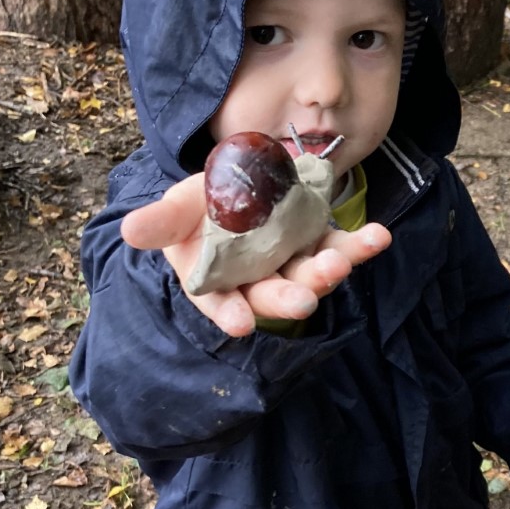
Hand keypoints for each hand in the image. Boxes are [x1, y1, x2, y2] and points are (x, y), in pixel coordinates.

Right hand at [120, 172, 391, 335]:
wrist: (234, 184)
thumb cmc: (197, 208)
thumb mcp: (176, 210)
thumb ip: (160, 223)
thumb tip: (130, 231)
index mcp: (217, 281)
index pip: (221, 305)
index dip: (230, 314)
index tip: (241, 325)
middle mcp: (257, 280)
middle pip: (272, 296)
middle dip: (287, 299)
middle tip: (303, 302)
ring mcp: (292, 262)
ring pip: (310, 274)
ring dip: (327, 272)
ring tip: (340, 264)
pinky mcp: (320, 242)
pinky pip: (343, 246)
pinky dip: (362, 245)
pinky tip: (379, 237)